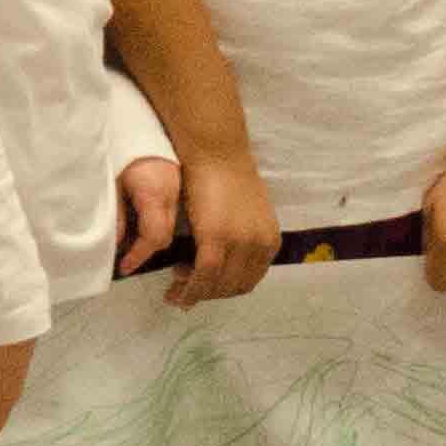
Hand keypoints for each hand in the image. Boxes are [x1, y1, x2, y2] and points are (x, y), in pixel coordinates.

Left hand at [113, 157, 180, 277]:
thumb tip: (115, 244)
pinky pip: (172, 212)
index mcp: (154, 191)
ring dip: (153, 239)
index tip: (124, 267)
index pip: (153, 236)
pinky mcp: (177, 181)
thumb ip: (115, 213)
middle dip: (145, 250)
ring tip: (132, 243)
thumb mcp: (111, 180)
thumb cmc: (120, 145)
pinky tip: (142, 224)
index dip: (138, 256)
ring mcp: (177, 187)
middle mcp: (171, 191)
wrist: (135, 119)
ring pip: (171, 225)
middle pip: (165, 235)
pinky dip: (159, 224)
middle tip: (125, 256)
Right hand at [165, 149, 277, 305]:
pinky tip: (176, 288)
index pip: (249, 280)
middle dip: (209, 294)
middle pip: (234, 287)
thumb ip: (244, 236)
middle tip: (186, 289)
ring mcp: (240, 243)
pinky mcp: (217, 239)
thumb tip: (230, 256)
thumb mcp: (246, 213)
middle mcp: (260, 245)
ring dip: (196, 293)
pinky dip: (189, 289)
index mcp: (269, 240)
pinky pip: (203, 275)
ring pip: (218, 285)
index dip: (224, 290)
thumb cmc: (225, 175)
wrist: (216, 151)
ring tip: (177, 286)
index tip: (204, 288)